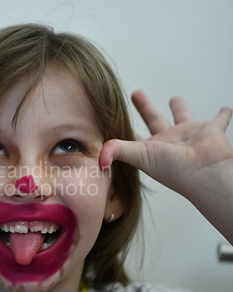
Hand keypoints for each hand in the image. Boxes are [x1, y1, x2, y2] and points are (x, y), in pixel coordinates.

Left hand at [100, 90, 232, 200]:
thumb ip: (116, 151)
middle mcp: (168, 142)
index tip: (113, 118)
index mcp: (150, 149)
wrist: (207, 173)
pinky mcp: (210, 130)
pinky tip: (226, 108)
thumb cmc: (174, 169)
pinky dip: (223, 114)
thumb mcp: (139, 156)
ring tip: (174, 98)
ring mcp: (189, 136)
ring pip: (183, 117)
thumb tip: (98, 158)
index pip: (131, 136)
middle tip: (136, 93)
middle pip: (153, 120)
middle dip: (144, 107)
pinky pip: (219, 120)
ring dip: (179, 108)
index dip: (121, 129)